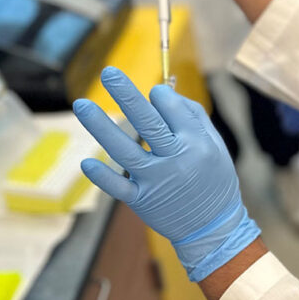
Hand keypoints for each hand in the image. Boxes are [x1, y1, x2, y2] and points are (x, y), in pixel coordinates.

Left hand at [74, 67, 259, 282]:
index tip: (154, 93)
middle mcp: (176, 159)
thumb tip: (165, 93)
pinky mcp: (141, 200)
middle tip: (108, 72)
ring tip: (82, 105)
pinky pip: (118, 186)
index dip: (160, 96)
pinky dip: (102, 175)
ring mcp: (156, 181)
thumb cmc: (215, 179)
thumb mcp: (216, 145)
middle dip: (126, 94)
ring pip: (124, 149)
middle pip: (147, 122)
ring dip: (101, 126)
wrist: (212, 227)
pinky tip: (87, 161)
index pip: (171, 109)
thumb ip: (193, 118)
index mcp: (196, 142)